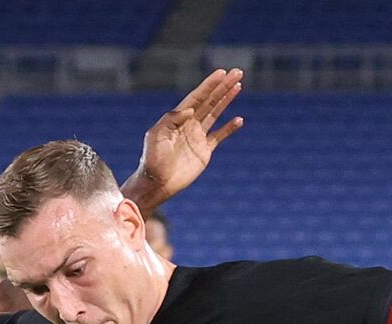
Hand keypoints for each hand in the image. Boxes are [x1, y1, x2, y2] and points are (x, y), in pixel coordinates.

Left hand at [133, 68, 244, 203]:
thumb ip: (172, 119)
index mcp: (178, 118)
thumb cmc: (152, 159)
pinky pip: (220, 136)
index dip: (209, 85)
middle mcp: (189, 124)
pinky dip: (229, 128)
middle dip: (223, 87)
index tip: (222, 73)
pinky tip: (239, 119)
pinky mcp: (205, 151)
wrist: (157, 182)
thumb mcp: (156, 135)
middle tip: (237, 73)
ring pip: (216, 113)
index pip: (197, 97)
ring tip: (238, 86)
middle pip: (210, 101)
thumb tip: (190, 110)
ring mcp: (198, 137)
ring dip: (227, 99)